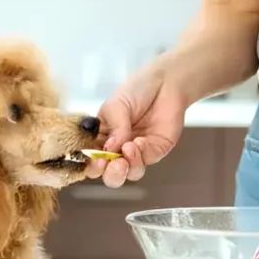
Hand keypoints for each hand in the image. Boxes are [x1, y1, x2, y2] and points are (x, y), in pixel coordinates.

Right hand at [85, 65, 186, 187]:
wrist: (165, 83)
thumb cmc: (137, 90)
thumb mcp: (116, 105)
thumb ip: (114, 128)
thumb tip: (111, 150)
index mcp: (102, 138)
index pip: (92, 159)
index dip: (92, 165)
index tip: (97, 160)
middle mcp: (118, 149)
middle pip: (110, 175)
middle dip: (111, 174)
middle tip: (113, 163)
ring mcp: (137, 152)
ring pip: (130, 174)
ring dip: (128, 166)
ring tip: (128, 148)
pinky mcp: (155, 151)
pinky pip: (146, 162)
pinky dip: (141, 154)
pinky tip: (140, 141)